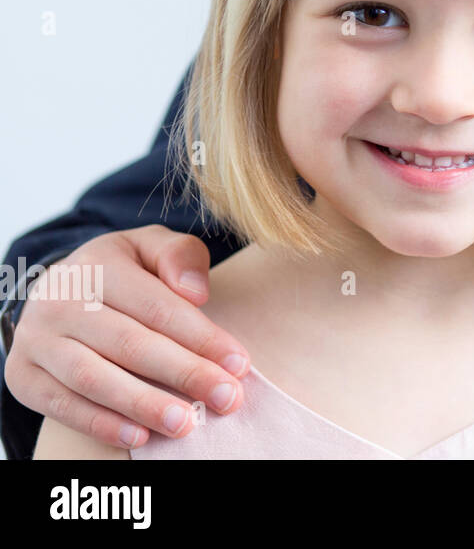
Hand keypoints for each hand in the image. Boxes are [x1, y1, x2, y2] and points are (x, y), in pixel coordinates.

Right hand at [4, 225, 249, 448]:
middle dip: (184, 373)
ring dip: (143, 404)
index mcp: (98, 264)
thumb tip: (196, 292)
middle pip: (130, 344)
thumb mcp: (153, 247)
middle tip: (226, 398)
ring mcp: (36, 340)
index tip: (239, 364)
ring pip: (93, 378)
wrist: (62, 290)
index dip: (201, 337)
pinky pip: (61, 406)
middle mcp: (59, 300)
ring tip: (186, 424)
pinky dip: (101, 424)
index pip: (157, 306)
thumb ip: (181, 256)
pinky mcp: (23, 375)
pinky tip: (140, 436)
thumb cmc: (126, 271)